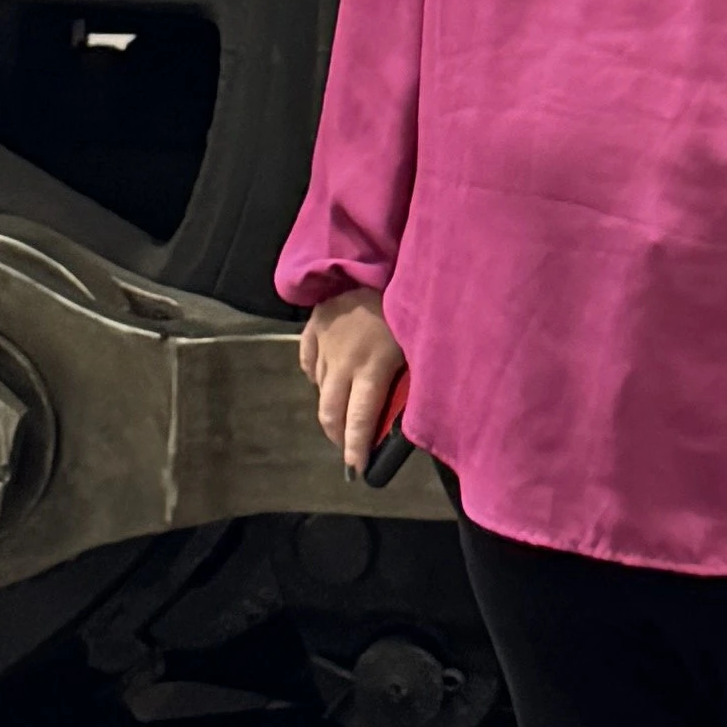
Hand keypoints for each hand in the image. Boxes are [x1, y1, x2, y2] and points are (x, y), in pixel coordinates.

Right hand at [300, 287, 406, 474]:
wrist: (370, 255)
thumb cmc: (405, 298)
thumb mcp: (416, 342)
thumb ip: (411, 377)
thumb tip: (412, 409)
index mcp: (371, 370)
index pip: (358, 422)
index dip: (355, 450)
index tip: (356, 471)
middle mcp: (342, 363)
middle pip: (331, 412)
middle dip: (337, 435)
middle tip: (347, 447)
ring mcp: (323, 344)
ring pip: (319, 389)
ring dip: (330, 406)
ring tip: (342, 413)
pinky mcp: (312, 327)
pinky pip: (309, 361)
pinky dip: (317, 374)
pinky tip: (328, 376)